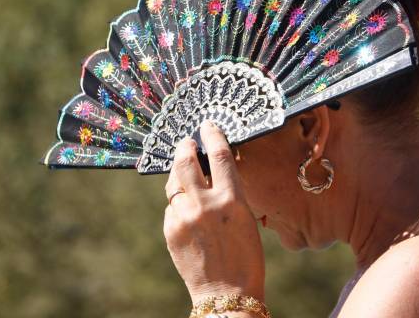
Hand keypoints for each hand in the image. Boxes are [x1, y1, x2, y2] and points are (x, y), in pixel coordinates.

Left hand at [163, 120, 264, 302]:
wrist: (227, 292)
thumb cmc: (246, 256)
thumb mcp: (247, 217)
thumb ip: (230, 191)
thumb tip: (215, 169)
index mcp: (231, 199)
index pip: (219, 154)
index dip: (212, 135)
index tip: (207, 126)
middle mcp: (205, 204)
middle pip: (186, 161)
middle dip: (185, 147)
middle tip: (186, 142)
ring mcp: (184, 217)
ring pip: (173, 182)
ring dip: (179, 174)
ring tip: (186, 174)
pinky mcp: (171, 230)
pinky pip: (172, 206)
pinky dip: (178, 203)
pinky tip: (189, 212)